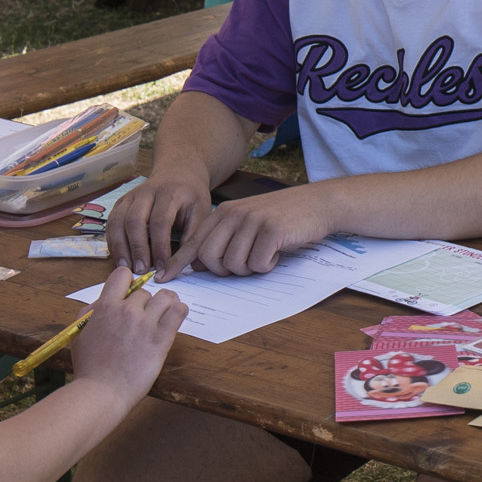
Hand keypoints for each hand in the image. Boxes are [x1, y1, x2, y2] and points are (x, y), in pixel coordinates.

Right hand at [66, 263, 186, 401]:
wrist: (101, 393)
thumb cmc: (89, 368)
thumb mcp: (80, 332)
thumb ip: (92, 312)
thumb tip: (104, 300)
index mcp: (105, 306)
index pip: (122, 275)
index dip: (128, 283)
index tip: (130, 295)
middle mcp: (126, 310)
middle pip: (145, 292)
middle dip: (145, 304)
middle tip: (144, 320)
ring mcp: (145, 323)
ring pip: (165, 297)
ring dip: (166, 305)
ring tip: (164, 315)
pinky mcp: (161, 338)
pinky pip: (179, 312)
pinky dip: (179, 311)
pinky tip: (174, 319)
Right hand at [104, 174, 210, 275]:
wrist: (178, 173)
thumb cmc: (190, 197)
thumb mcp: (201, 213)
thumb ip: (191, 237)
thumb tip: (178, 264)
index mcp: (170, 193)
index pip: (160, 221)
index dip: (159, 246)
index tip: (161, 267)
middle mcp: (146, 192)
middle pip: (134, 220)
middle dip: (137, 248)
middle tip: (141, 270)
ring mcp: (130, 196)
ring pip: (118, 221)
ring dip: (120, 247)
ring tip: (127, 268)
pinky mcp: (121, 203)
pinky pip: (111, 223)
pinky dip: (113, 242)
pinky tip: (120, 258)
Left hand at [173, 184, 332, 275]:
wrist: (318, 204)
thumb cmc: (283, 218)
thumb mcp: (248, 222)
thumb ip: (224, 238)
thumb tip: (200, 265)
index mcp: (224, 213)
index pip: (193, 242)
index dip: (177, 263)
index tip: (163, 278)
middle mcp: (234, 214)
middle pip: (209, 258)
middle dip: (223, 271)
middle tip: (243, 265)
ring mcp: (252, 221)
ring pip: (233, 264)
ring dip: (249, 269)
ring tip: (263, 255)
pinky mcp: (271, 231)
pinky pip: (257, 264)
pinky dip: (267, 265)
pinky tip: (277, 253)